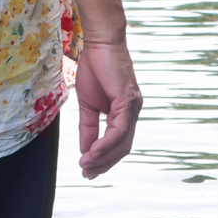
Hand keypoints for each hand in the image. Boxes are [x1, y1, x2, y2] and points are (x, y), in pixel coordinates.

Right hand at [75, 40, 141, 178]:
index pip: (118, 144)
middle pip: (123, 148)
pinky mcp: (128, 101)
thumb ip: (87, 128)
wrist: (100, 43)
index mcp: (125, 113)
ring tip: (86, 165)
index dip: (104, 160)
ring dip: (103, 157)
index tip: (87, 170)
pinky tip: (93, 152)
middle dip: (104, 164)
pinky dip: (106, 144)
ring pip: (122, 142)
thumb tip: (85, 150)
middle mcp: (133, 112)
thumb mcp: (87, 104)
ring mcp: (133, 107)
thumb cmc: (95, 67)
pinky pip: (119, 130)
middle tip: (86, 174)